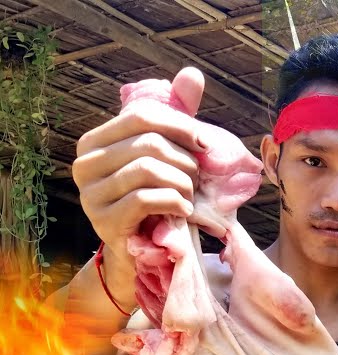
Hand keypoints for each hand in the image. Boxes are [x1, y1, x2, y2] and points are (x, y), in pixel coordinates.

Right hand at [71, 67, 206, 276]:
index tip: (205, 145)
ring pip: (150, 170)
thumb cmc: (157, 195)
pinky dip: (175, 202)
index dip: (181, 127)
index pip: (141, 117)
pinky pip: (147, 198)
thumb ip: (177, 115)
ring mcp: (90, 194)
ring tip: (190, 196)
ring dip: (183, 184)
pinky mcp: (105, 221)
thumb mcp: (167, 154)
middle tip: (198, 178)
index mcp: (96, 141)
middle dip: (185, 160)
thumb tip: (192, 74)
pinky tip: (184, 210)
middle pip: (149, 143)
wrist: (143, 249)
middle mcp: (85, 164)